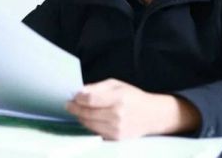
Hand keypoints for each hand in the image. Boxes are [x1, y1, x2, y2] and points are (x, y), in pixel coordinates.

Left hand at [65, 78, 199, 139]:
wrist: (152, 115)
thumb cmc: (133, 97)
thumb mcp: (117, 85)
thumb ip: (97, 87)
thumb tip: (79, 92)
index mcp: (119, 98)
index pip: (90, 100)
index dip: (78, 98)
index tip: (72, 96)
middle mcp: (117, 115)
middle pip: (87, 113)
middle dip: (75, 108)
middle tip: (69, 104)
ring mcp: (116, 128)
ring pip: (89, 124)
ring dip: (80, 117)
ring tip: (78, 110)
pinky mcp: (116, 138)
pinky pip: (95, 131)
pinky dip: (89, 125)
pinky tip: (89, 118)